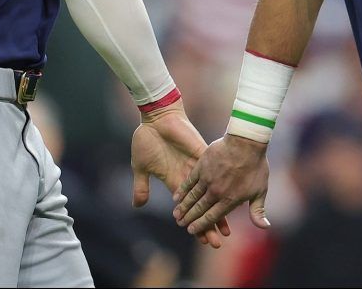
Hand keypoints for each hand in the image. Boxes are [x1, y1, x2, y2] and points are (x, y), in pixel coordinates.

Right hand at [130, 100, 229, 247]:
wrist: (156, 117)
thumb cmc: (148, 139)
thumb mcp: (141, 167)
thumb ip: (141, 186)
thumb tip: (137, 205)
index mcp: (175, 181)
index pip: (188, 208)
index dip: (194, 222)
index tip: (201, 240)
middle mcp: (188, 177)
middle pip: (202, 205)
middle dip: (209, 224)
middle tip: (217, 242)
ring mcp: (196, 166)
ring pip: (210, 194)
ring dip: (216, 211)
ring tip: (224, 229)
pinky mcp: (200, 154)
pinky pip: (210, 174)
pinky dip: (216, 188)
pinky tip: (224, 199)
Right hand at [172, 134, 270, 236]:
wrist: (246, 142)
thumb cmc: (256, 166)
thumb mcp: (260, 190)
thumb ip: (258, 211)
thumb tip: (265, 227)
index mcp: (229, 200)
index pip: (211, 217)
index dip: (200, 226)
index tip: (191, 231)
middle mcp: (216, 192)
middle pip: (199, 209)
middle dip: (189, 219)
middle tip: (180, 225)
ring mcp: (208, 179)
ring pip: (192, 197)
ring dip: (183, 207)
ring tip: (176, 215)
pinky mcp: (202, 166)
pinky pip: (189, 182)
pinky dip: (182, 190)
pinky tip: (176, 197)